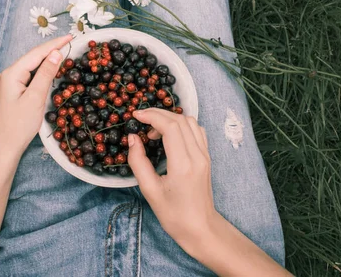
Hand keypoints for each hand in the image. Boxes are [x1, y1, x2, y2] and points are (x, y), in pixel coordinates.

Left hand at [0, 34, 71, 161]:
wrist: (3, 148)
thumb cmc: (18, 126)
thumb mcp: (35, 98)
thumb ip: (45, 74)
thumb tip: (56, 53)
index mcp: (11, 74)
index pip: (36, 54)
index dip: (54, 45)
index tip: (70, 37)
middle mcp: (7, 75)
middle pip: (32, 58)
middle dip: (51, 50)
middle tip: (70, 42)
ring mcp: (8, 84)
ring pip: (31, 67)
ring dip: (47, 60)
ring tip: (64, 52)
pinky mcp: (11, 92)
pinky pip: (28, 76)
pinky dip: (41, 72)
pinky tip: (50, 70)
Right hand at [128, 108, 215, 250]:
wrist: (199, 227)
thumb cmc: (173, 214)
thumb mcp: (149, 190)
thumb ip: (138, 162)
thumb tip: (133, 138)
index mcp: (183, 165)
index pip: (170, 127)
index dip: (152, 116)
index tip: (136, 115)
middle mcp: (197, 156)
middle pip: (180, 120)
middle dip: (158, 114)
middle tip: (141, 119)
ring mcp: (205, 155)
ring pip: (190, 122)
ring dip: (170, 119)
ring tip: (153, 131)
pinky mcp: (207, 157)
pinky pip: (197, 131)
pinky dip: (181, 126)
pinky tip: (169, 135)